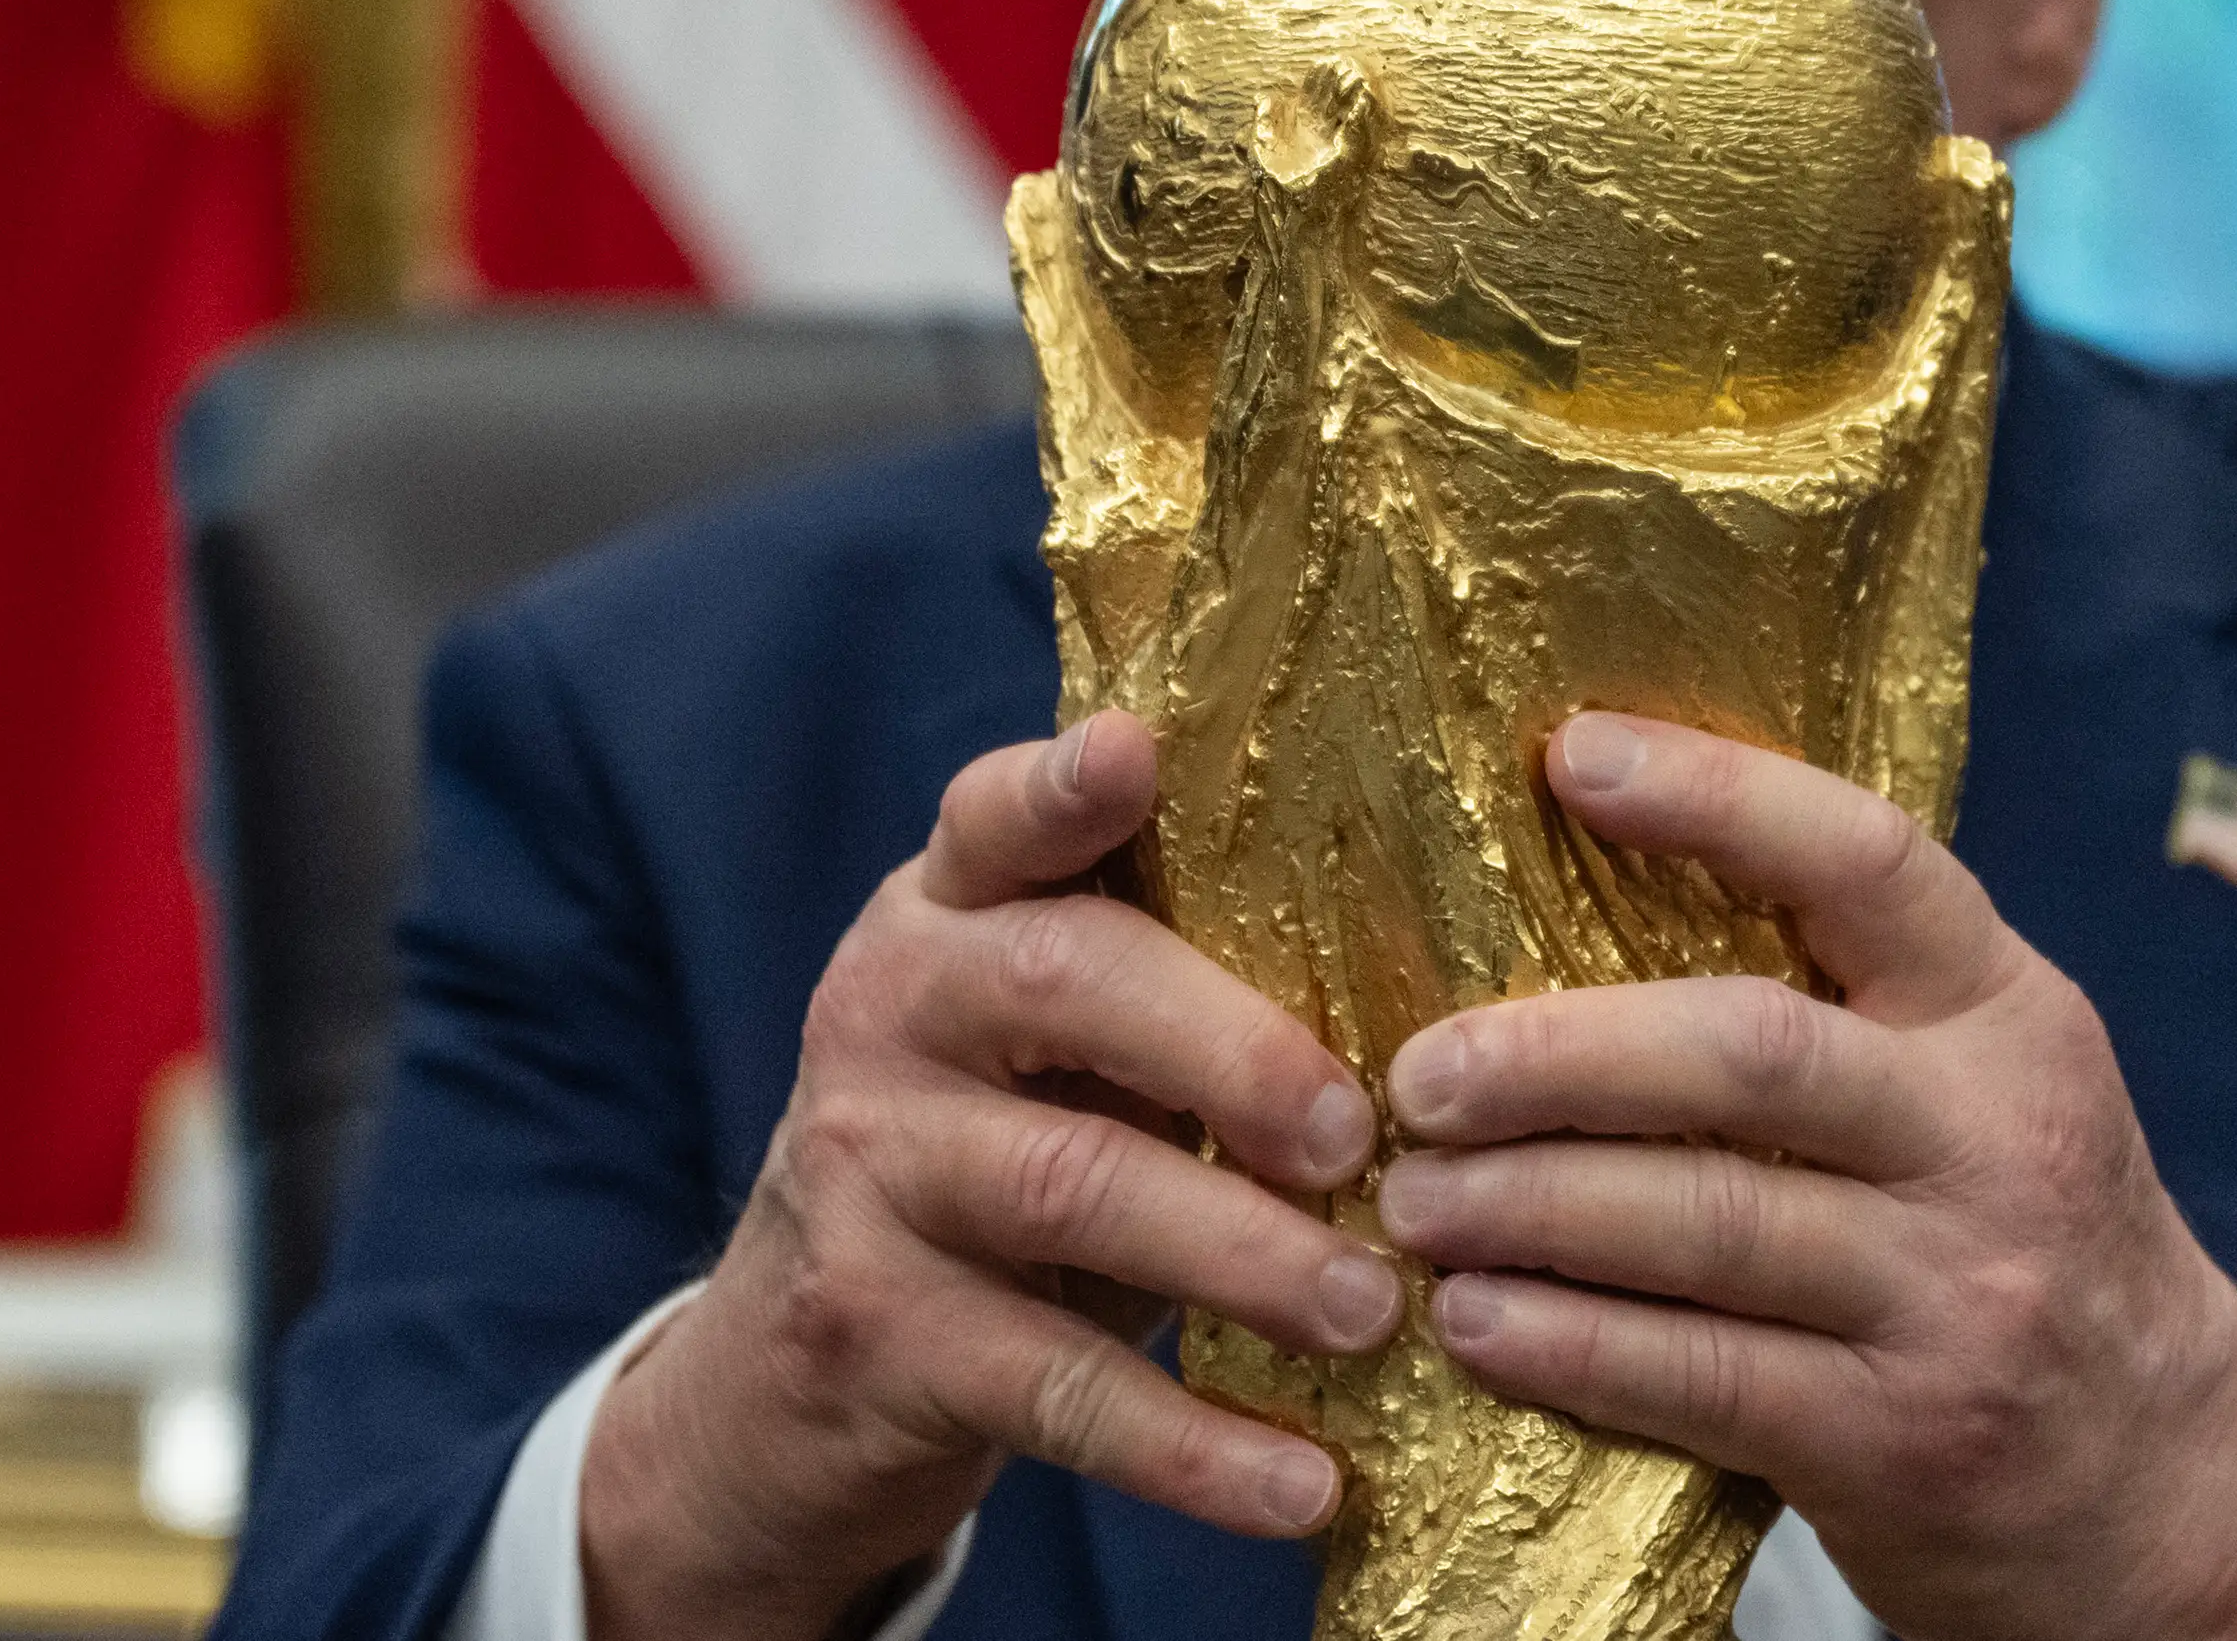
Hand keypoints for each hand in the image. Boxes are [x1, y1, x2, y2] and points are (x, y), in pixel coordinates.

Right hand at [579, 711, 1401, 1640]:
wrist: (793, 1368)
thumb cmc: (1001, 1151)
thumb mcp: (1050, 1041)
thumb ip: (1173, 971)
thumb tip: (1442, 978)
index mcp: (949, 913)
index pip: (996, 819)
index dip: (1064, 785)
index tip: (1138, 752)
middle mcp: (890, 1011)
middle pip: (1063, 986)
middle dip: (1228, 1048)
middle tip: (1359, 1131)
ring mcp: (868, 1173)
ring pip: (1068, 1186)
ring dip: (1240, 1251)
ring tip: (1372, 1307)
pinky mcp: (877, 1335)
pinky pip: (1056, 1387)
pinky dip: (1192, 1448)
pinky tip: (1305, 1484)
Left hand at [1374, 714, 2236, 1640]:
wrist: (2181, 1494)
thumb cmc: (2028, 1247)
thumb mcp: (1990, 1091)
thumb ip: (1851, 1004)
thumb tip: (1582, 897)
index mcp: (2010, 1015)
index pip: (1869, 861)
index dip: (1720, 795)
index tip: (1572, 756)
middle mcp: (1993, 1139)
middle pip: (1750, 1056)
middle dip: (1561, 1054)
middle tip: (1419, 1071)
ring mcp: (1957, 1298)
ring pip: (1707, 1225)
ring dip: (1528, 1208)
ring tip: (1409, 1201)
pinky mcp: (1904, 1443)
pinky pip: (1704, 1378)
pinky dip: (1570, 1347)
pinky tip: (1476, 1324)